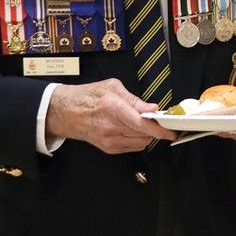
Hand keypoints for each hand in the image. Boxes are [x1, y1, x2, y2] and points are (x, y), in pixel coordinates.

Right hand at [46, 79, 176, 153]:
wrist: (64, 112)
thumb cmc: (86, 96)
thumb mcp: (112, 87)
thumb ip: (134, 99)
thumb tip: (152, 108)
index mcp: (112, 108)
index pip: (142, 124)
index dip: (160, 129)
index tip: (171, 131)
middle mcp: (110, 127)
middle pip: (144, 134)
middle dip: (154, 128)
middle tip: (156, 120)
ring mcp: (108, 140)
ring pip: (140, 142)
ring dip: (146, 134)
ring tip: (140, 122)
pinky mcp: (108, 148)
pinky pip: (132, 147)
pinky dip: (138, 139)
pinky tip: (131, 129)